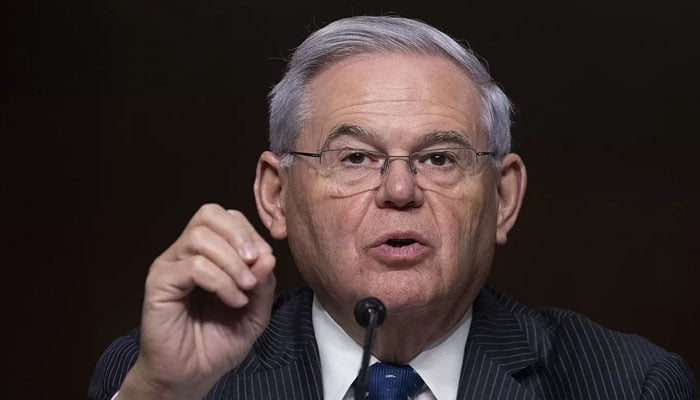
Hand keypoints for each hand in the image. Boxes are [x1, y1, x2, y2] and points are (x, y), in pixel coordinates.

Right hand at [118, 204, 275, 399]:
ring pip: (200, 237)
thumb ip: (264, 283)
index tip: (266, 261)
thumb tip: (267, 256)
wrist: (191, 375)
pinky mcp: (159, 284)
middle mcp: (185, 253)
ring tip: (245, 288)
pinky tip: (233, 300)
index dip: (250, 233)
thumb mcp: (255, 313)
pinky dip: (221, 281)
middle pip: (209, 213)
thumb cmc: (218, 343)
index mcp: (207, 253)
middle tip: (255, 264)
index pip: (226, 218)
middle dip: (240, 235)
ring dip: (232, 261)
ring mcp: (170, 266)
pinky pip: (193, 266)